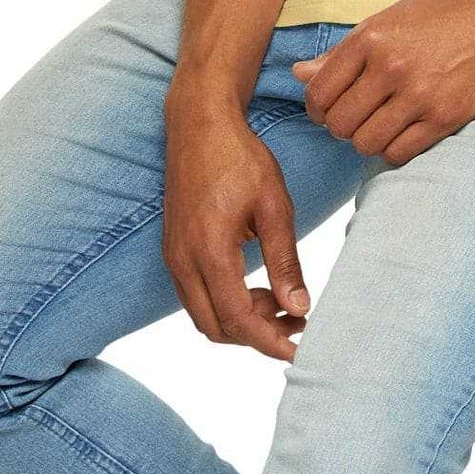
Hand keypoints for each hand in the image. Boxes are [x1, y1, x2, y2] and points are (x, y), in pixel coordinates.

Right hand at [161, 84, 310, 361]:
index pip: (237, 320)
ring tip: (283, 305)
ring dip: (242, 321)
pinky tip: (258, 287)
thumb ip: (284, 260)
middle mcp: (183, 261)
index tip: (300, 349)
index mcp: (208, 251)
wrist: (199, 124)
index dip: (269, 342)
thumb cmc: (239, 157)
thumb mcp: (274, 204)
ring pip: (205, 316)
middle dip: (257, 336)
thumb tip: (298, 309)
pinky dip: (227, 303)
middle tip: (297, 325)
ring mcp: (174, 257)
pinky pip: (197, 296)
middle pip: (216, 328)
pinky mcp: (174, 250)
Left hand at [291, 0, 474, 165]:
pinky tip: (403, 132)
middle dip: (341, 127)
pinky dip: (394, 149)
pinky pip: (398, 153)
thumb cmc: (445, 14)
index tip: (329, 108)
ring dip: (367, 140)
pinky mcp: (445, 117)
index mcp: (371, 37)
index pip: (319, 92)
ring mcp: (419, 94)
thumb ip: (344, 52)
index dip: (317, 108)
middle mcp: (390, 66)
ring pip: (365, 143)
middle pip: (339, 123)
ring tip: (380, 125)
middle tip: (357, 119)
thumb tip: (298, 75)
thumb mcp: (391, 19)